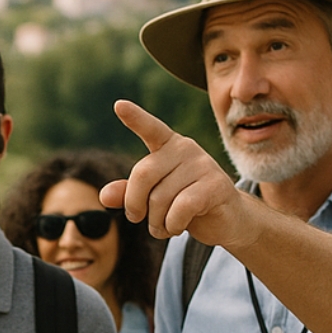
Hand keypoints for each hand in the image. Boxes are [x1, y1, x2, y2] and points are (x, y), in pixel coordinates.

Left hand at [100, 100, 254, 247]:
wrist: (226, 220)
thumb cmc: (184, 205)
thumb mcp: (152, 198)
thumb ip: (128, 194)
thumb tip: (105, 195)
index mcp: (168, 147)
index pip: (151, 129)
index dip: (135, 118)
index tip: (119, 105)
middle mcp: (185, 149)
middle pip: (142, 174)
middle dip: (134, 204)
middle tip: (137, 218)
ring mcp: (203, 164)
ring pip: (160, 198)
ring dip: (156, 223)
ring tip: (165, 227)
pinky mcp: (216, 185)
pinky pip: (180, 209)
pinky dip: (173, 225)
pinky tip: (178, 227)